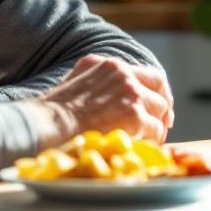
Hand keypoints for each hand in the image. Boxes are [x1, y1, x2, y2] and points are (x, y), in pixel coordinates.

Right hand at [27, 55, 173, 149]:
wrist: (49, 123)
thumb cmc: (56, 110)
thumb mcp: (78, 78)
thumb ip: (100, 77)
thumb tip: (113, 88)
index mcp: (112, 65)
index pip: (151, 75)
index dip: (160, 93)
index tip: (160, 108)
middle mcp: (124, 75)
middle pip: (160, 93)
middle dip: (161, 113)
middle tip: (158, 128)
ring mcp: (131, 94)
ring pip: (160, 112)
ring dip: (155, 128)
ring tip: (146, 140)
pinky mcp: (134, 116)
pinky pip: (155, 130)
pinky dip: (151, 140)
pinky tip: (140, 146)